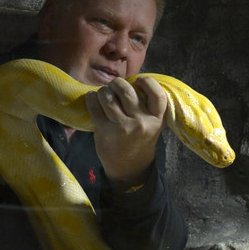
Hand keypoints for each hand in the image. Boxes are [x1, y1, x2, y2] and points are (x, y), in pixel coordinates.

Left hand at [85, 75, 166, 190]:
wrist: (129, 169)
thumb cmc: (139, 141)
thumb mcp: (151, 126)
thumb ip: (146, 107)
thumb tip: (130, 82)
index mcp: (156, 119)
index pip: (157, 94)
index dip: (147, 82)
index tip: (138, 80)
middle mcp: (141, 123)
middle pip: (127, 91)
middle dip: (117, 84)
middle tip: (114, 87)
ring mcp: (122, 127)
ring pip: (108, 97)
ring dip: (103, 91)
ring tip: (103, 94)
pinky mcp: (105, 131)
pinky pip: (94, 106)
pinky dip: (91, 98)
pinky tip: (92, 98)